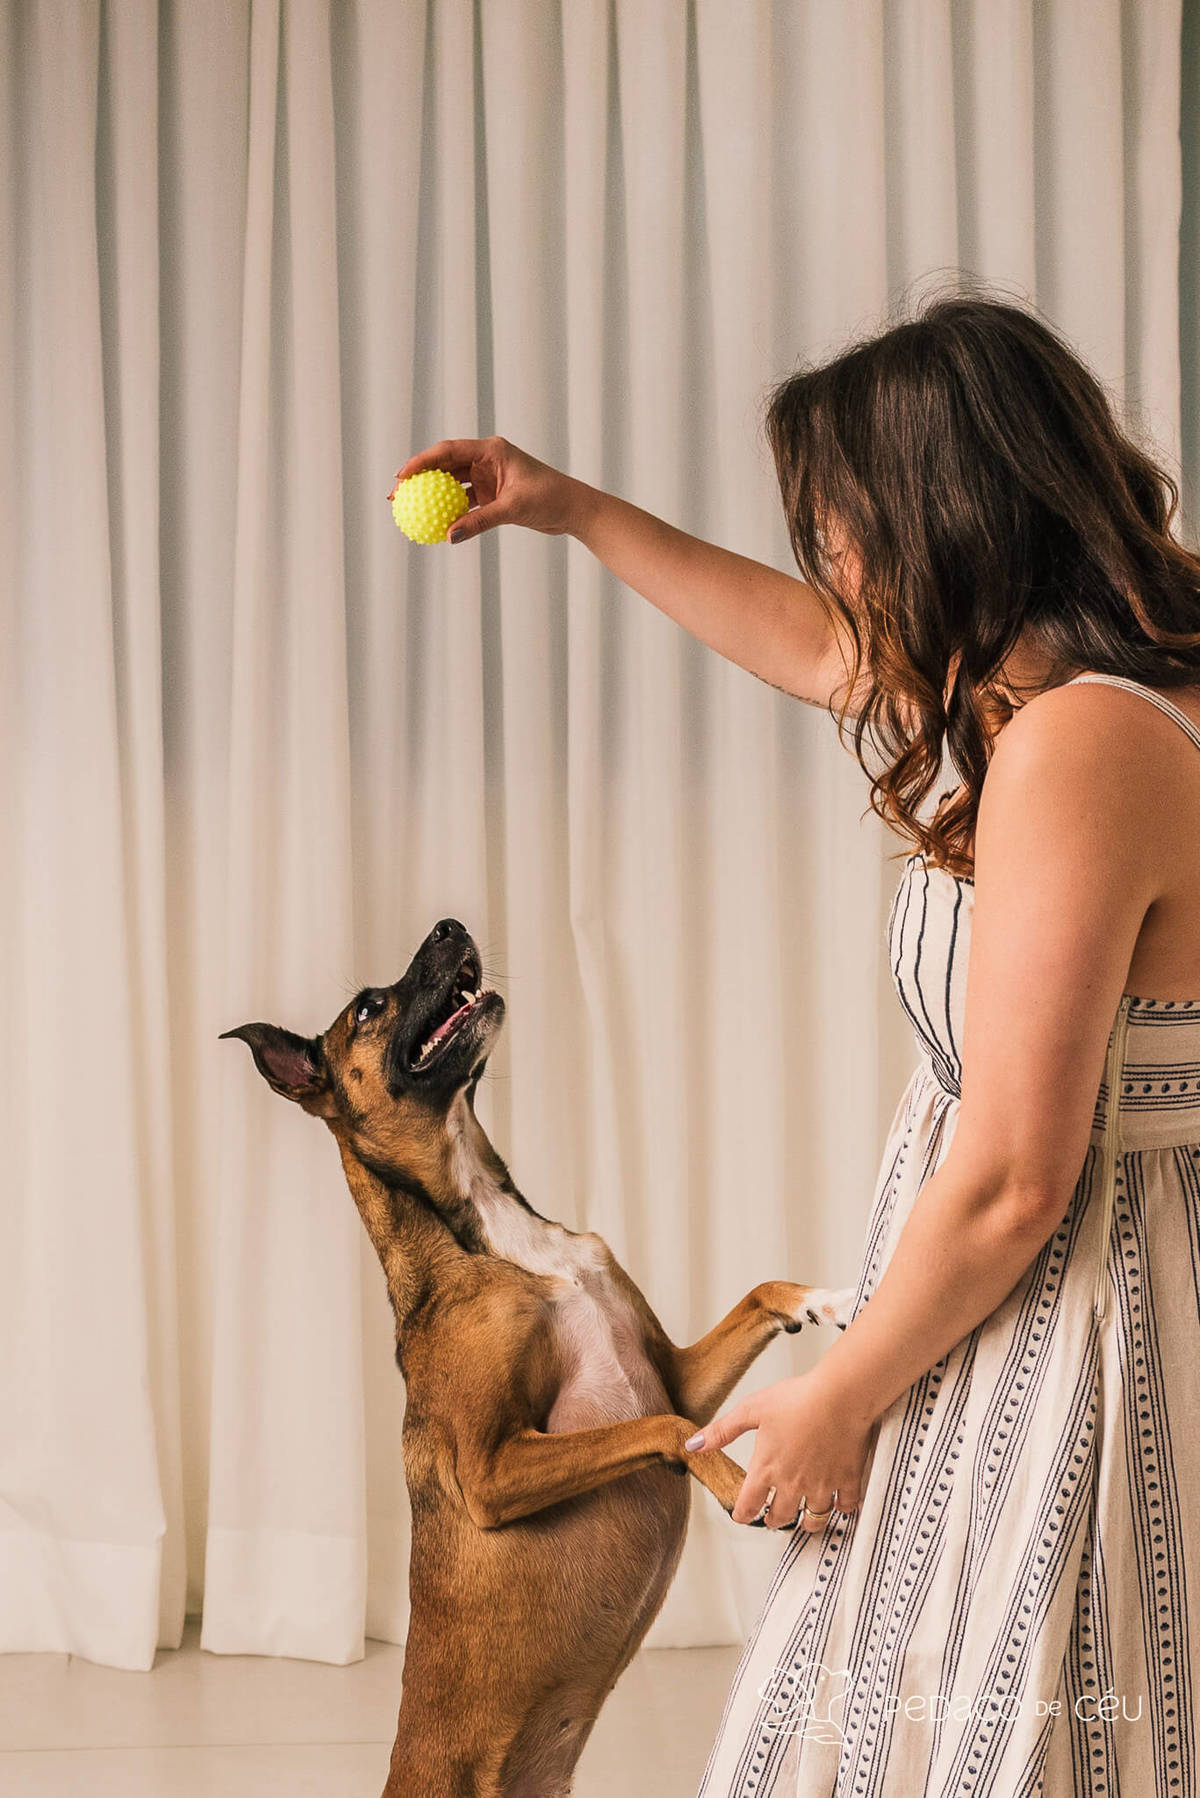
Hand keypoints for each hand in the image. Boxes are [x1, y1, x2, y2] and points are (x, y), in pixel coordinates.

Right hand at [390, 435, 586, 543]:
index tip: (401, 475)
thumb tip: (450, 536)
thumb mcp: (513, 508)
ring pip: (452, 484)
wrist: (573, 508)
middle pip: (445, 465)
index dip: (421, 461)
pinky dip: (450, 511)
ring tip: (408, 508)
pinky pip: (465, 502)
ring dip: (432, 496)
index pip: (448, 451)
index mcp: (492, 450)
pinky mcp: (492, 494)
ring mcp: (488, 477)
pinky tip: (433, 523)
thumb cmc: (550, 498)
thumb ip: (480, 521)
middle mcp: (487, 459)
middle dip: (419, 478)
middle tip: (396, 494)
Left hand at [687, 1370, 875, 1531]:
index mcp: (766, 1469)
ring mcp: (821, 1486)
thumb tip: (693, 1444)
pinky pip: (845, 1506)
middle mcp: (792, 1484)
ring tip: (805, 1518)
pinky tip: (839, 1503)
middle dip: (774, 1519)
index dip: (742, 1514)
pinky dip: (842, 1508)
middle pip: (780, 1517)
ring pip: (813, 1519)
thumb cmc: (796, 1399)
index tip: (742, 1516)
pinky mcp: (847, 1480)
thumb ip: (722, 1430)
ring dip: (807, 1522)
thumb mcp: (752, 1409)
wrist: (839, 1397)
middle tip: (773, 1516)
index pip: (748, 1505)